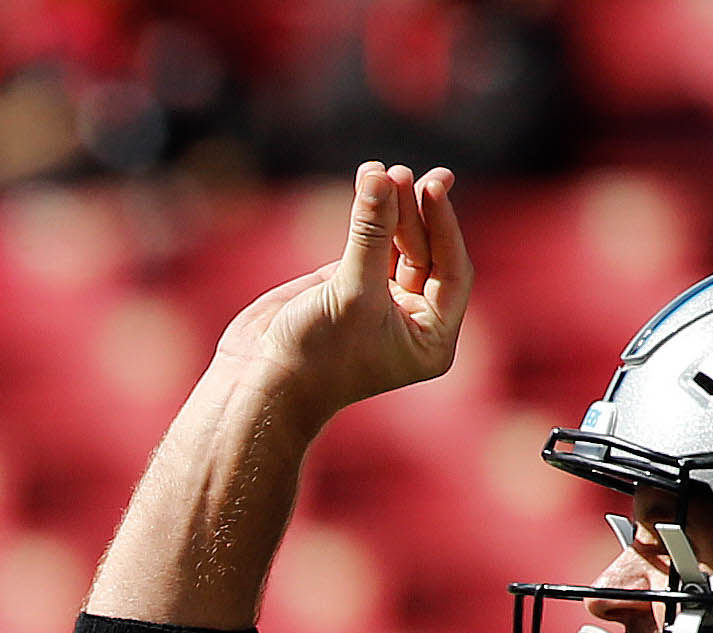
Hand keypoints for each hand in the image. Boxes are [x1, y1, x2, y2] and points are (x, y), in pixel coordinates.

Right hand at [224, 160, 472, 417]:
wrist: (259, 381)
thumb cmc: (315, 355)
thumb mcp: (352, 292)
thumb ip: (370, 232)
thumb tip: (380, 175)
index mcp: (431, 338)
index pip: (452, 270)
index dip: (443, 226)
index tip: (433, 186)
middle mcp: (412, 320)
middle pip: (426, 251)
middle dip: (412, 211)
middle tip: (400, 174)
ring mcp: (380, 300)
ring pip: (398, 242)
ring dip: (392, 206)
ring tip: (380, 171)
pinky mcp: (348, 284)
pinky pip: (367, 241)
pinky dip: (367, 214)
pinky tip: (368, 181)